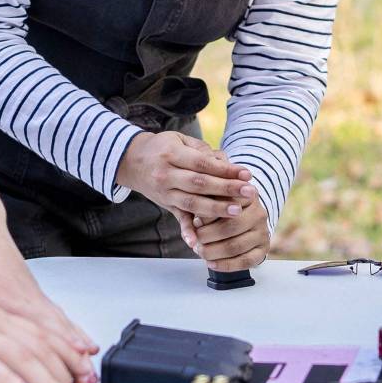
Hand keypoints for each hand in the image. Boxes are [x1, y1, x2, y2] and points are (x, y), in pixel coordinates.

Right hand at [114, 131, 256, 220]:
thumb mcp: (179, 140)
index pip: (203, 164)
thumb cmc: (163, 147)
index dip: (225, 170)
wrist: (132, 160)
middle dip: (226, 189)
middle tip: (249, 192)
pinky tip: (196, 242)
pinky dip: (187, 231)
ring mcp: (165, 192)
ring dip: (215, 209)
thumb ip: (202, 150)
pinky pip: (178, 218)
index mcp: (171, 155)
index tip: (246, 174)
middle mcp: (166, 175)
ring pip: (191, 203)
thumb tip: (226, 162)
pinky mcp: (166, 205)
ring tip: (237, 211)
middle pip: (200, 184)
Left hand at [185, 199, 269, 271]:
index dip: (208, 216)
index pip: (227, 204)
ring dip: (214, 252)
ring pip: (237, 246)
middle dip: (208, 236)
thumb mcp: (214, 201)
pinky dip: (225, 265)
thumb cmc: (222, 210)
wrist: (243, 221)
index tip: (195, 223)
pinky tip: (211, 264)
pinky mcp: (264, 249)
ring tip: (200, 252)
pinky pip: (245, 261)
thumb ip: (205, 208)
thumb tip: (195, 224)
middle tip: (195, 241)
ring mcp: (263, 232)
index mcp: (247, 195)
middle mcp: (259, 212)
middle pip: (231, 227)